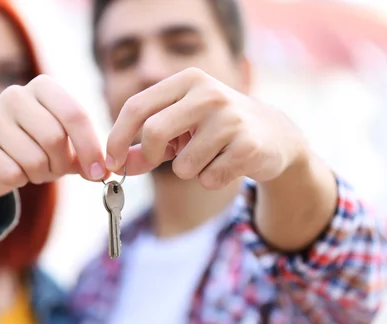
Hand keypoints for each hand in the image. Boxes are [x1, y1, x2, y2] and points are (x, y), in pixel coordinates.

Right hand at [0, 74, 107, 198]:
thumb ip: (88, 155)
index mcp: (42, 87)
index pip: (74, 114)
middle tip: (57, 170)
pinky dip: (21, 181)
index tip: (99, 172)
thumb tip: (105, 172)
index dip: (90, 147)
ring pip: (33, 159)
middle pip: (54, 137)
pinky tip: (15, 173)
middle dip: (62, 164)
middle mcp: (13, 96)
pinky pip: (11, 172)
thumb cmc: (39, 148)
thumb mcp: (69, 147)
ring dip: (41, 174)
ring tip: (35, 170)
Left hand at [105, 67, 305, 188]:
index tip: (111, 161)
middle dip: (150, 156)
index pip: (136, 106)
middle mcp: (209, 93)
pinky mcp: (248, 146)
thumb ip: (145, 147)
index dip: (117, 137)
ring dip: (190, 170)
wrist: (274, 135)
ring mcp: (231, 119)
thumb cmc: (215, 130)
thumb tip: (115, 166)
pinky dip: (212, 179)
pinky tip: (229, 163)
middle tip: (159, 161)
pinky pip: (209, 178)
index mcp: (187, 80)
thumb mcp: (179, 130)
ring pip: (183, 165)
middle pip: (154, 132)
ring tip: (210, 155)